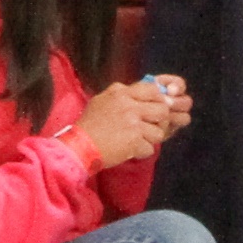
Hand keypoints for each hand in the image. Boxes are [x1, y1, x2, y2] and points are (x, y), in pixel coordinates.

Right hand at [73, 74, 189, 166]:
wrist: (80, 145)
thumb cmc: (90, 124)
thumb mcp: (102, 99)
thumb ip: (122, 94)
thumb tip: (143, 93)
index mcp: (122, 93)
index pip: (153, 90)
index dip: (159, 100)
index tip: (154, 109)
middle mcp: (129, 106)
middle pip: (163, 110)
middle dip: (160, 121)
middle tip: (150, 127)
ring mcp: (133, 123)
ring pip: (159, 131)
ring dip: (150, 139)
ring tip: (137, 140)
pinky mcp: (134, 141)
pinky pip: (150, 148)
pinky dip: (141, 152)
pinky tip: (130, 150)